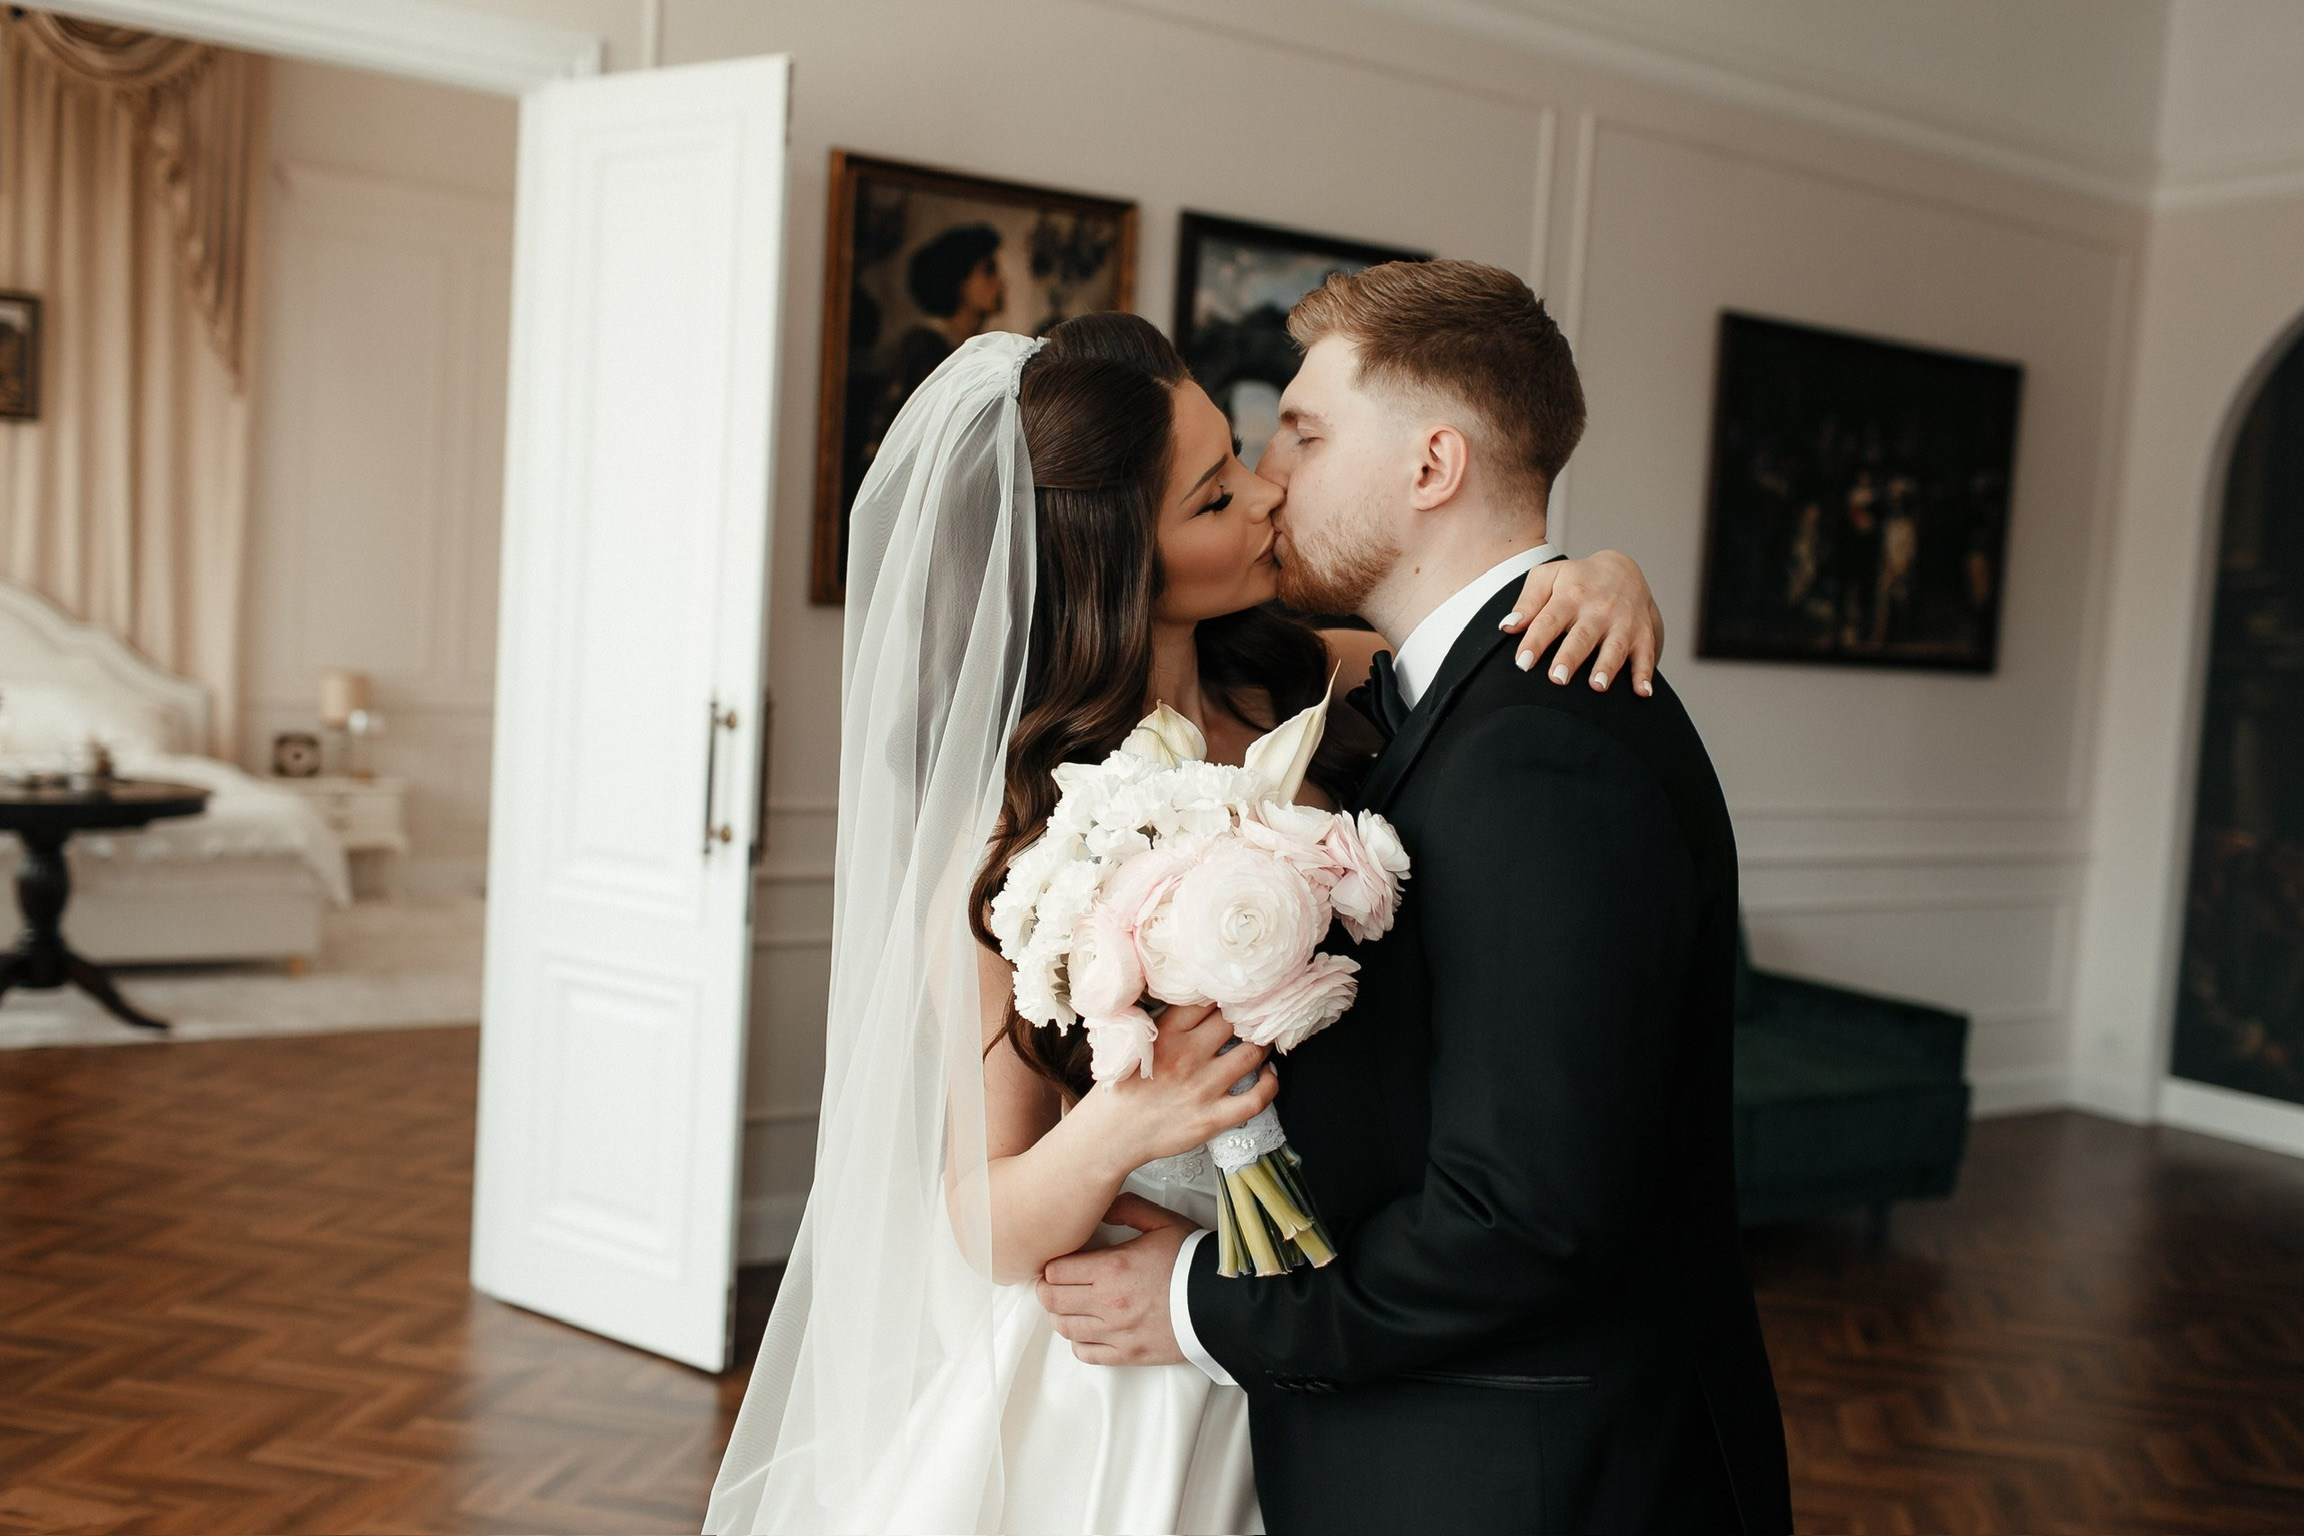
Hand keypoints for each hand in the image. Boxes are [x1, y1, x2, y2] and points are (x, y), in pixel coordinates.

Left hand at [1036, 1193, 1193, 1365]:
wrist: (1222, 1303)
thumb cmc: (1194, 1263)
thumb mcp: (1163, 1222)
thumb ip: (1129, 1208)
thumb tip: (1103, 1207)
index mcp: (1112, 1268)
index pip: (1055, 1271)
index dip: (1051, 1264)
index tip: (1058, 1261)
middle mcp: (1108, 1302)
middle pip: (1053, 1300)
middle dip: (1048, 1289)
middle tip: (1053, 1282)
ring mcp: (1116, 1332)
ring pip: (1065, 1328)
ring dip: (1059, 1315)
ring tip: (1067, 1304)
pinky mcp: (1128, 1353)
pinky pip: (1087, 1354)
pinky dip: (1079, 1341)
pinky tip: (1087, 1329)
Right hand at [1073, 1002, 1277, 1171]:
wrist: (1110, 1135)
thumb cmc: (1121, 1088)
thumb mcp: (1133, 1043)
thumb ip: (1166, 1022)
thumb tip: (1199, 1000)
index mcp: (1166, 1033)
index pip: (1207, 999)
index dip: (1226, 993)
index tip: (1235, 993)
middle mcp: (1188, 1055)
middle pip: (1234, 1021)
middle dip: (1249, 1015)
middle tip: (1256, 1015)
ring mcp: (1203, 1088)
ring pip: (1252, 1053)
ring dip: (1263, 1044)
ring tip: (1263, 1040)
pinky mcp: (1212, 1117)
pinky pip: (1256, 1098)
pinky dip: (1270, 1084)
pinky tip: (1268, 1075)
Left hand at [1499, 550, 1664, 695]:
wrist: (1622, 569)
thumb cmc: (1576, 580)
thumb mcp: (1548, 578)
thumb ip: (1527, 601)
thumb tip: (1508, 626)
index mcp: (1570, 595)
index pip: (1549, 620)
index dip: (1536, 641)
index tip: (1523, 663)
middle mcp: (1598, 609)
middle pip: (1583, 635)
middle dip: (1570, 657)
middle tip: (1557, 678)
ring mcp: (1623, 621)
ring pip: (1615, 646)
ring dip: (1607, 666)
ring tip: (1597, 686)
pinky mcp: (1643, 633)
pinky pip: (1647, 654)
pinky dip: (1645, 673)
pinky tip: (1642, 692)